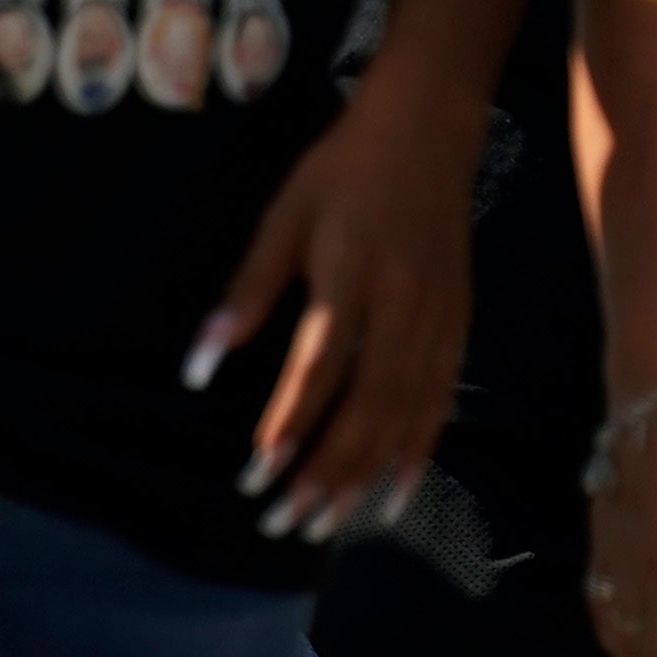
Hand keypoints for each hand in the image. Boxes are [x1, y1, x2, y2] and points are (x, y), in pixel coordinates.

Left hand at [195, 84, 483, 542]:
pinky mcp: (459, 326)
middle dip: (326, 470)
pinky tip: (392, 489)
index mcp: (351, 275)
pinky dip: (417, 450)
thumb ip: (248, 290)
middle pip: (367, 406)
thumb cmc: (341, 172)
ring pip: (407, 414)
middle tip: (285, 521)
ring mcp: (439, 320)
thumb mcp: (283, 217)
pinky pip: (440, 401)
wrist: (428, 133)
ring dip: (367, 474)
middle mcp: (402, 306)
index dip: (290, 423)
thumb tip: (198, 363)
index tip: (257, 472)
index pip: (319, 367)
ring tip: (329, 523)